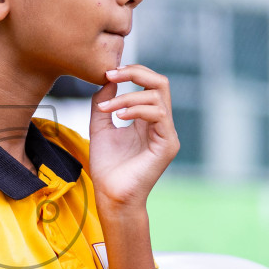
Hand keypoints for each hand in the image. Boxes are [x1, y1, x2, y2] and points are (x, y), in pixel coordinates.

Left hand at [88, 65, 179, 208]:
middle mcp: (161, 124)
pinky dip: (138, 110)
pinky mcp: (168, 144)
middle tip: (111, 75)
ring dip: (128, 97)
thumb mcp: (100, 128)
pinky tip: (120, 116)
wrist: (111, 196)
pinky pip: (159, 115)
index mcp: (147, 119)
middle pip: (160, 83)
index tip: (107, 74)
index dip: (131, 72)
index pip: (149, 84)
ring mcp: (167, 134)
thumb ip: (103, 104)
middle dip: (135, 73)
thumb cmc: (107, 167)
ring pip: (157, 97)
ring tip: (107, 109)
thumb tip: (108, 80)